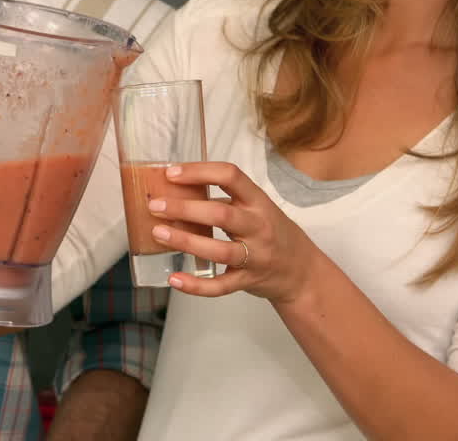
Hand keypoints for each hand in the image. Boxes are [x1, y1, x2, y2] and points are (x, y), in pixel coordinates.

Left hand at [148, 162, 316, 306]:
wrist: (301, 271)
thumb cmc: (272, 233)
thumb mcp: (257, 209)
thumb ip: (226, 201)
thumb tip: (179, 192)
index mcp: (258, 202)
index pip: (230, 176)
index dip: (200, 172)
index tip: (172, 173)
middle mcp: (259, 226)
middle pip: (221, 214)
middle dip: (185, 208)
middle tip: (156, 205)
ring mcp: (255, 256)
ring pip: (219, 250)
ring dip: (186, 241)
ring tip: (159, 233)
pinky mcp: (248, 281)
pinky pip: (221, 286)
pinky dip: (196, 285)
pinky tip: (174, 279)